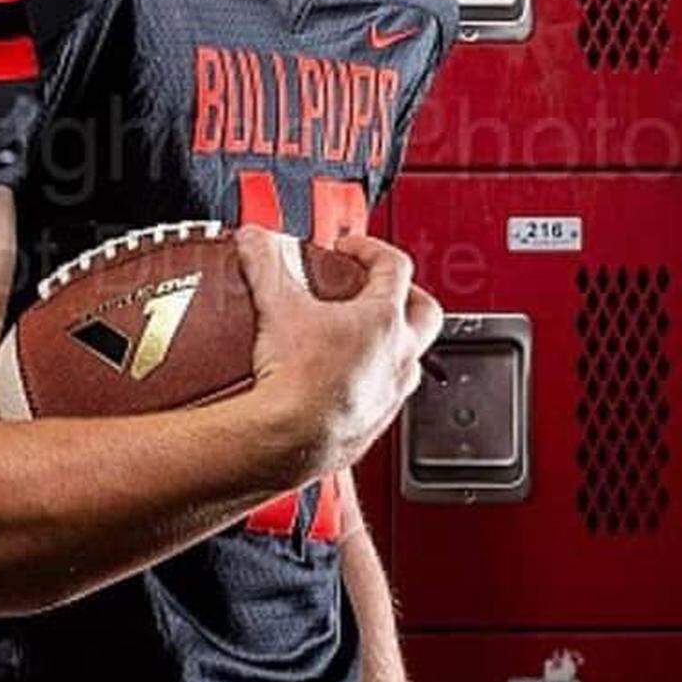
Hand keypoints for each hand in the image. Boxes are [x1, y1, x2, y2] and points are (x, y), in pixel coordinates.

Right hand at [233, 225, 442, 486]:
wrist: (288, 439)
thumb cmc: (296, 382)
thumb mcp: (276, 307)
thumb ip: (265, 264)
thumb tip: (256, 241)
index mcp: (384, 319)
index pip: (394, 267)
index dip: (370, 249)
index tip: (349, 249)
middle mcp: (400, 356)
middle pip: (425, 311)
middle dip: (405, 293)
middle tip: (377, 289)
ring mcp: (392, 392)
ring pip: (413, 358)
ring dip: (394, 343)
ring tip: (362, 338)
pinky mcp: (376, 422)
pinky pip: (389, 395)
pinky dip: (373, 382)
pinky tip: (344, 382)